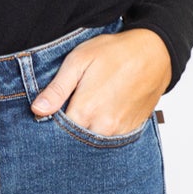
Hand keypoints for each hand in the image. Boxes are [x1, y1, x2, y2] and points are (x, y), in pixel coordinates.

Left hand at [30, 28, 170, 134]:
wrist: (155, 53)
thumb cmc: (115, 52)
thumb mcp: (79, 61)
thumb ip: (57, 88)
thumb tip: (38, 110)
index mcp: (85, 111)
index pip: (57, 131)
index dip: (51, 122)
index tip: (52, 111)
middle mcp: (102, 127)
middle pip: (75, 140)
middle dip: (68, 129)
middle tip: (71, 107)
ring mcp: (119, 131)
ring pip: (93, 141)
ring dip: (86, 131)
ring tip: (89, 108)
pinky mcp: (131, 130)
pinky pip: (110, 138)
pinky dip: (103, 130)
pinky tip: (103, 113)